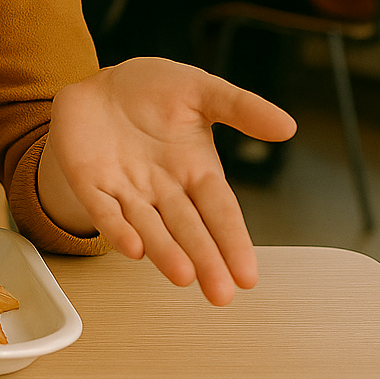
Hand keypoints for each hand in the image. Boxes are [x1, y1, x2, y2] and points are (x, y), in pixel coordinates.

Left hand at [42, 57, 296, 304]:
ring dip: (164, 251)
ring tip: (182, 275)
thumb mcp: (200, 89)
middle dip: (204, 260)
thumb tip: (288, 126)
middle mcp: (164, 189)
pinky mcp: (91, 184)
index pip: (220, 211)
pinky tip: (132, 248)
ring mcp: (127, 190)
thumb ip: (240, 107)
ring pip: (149, 227)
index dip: (233, 241)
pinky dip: (117, 229)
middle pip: (188, 229)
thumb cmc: (153, 91)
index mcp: (196, 170)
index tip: (248, 276)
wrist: (100, 85)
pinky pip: (104, 210)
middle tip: (221, 294)